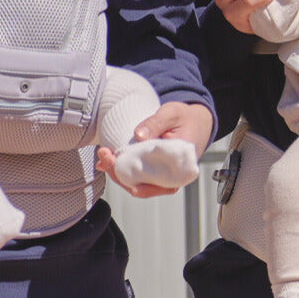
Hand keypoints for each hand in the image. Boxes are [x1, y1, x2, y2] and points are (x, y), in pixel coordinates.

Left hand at [95, 101, 212, 196]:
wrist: (195, 122)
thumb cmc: (186, 119)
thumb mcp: (172, 113)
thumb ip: (156, 122)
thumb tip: (139, 134)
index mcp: (183, 164)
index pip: (163, 181)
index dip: (144, 184)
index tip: (126, 177)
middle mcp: (174, 174)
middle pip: (146, 184)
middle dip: (121, 174)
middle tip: (105, 157)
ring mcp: (163, 174)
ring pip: (139, 182)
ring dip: (118, 172)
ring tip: (103, 156)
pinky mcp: (154, 170)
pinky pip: (137, 175)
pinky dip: (121, 170)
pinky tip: (107, 162)